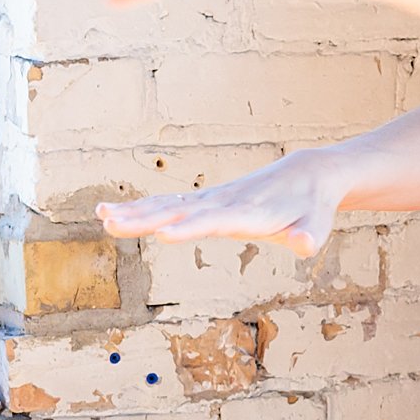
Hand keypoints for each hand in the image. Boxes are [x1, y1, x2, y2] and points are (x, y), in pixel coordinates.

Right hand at [96, 149, 346, 257]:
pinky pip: (169, 204)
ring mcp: (213, 199)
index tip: (163, 235)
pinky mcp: (207, 200)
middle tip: (110, 223)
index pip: (217, 221)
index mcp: (250, 212)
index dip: (192, 229)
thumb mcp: (319, 224)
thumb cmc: (313, 206)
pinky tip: (112, 213)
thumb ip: (309, 236)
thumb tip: (304, 244)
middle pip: (181, 212)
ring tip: (100, 216)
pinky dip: (141, 208)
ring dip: (134, 211)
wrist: (307, 174)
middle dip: (146, 218)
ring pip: (168, 205)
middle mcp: (225, 202)